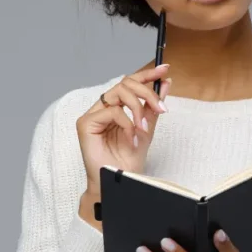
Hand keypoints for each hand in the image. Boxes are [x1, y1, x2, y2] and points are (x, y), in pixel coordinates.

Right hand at [76, 64, 170, 199]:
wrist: (120, 181)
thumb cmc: (128, 160)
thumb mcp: (147, 129)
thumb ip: (153, 107)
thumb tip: (166, 83)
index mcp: (116, 107)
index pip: (130, 83)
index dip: (147, 74)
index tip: (165, 69)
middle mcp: (103, 107)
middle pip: (125, 83)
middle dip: (147, 93)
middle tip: (161, 108)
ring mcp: (93, 114)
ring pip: (119, 93)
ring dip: (138, 109)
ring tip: (144, 128)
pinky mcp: (85, 123)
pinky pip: (112, 111)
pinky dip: (128, 124)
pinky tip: (132, 139)